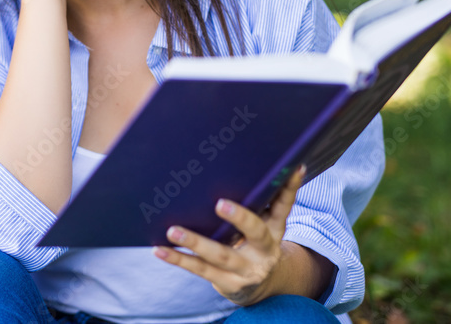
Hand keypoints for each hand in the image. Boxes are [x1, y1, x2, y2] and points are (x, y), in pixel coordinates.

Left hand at [152, 165, 307, 306]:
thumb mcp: (267, 225)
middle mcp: (265, 251)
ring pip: (220, 255)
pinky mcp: (227, 283)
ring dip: (196, 242)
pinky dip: (179, 260)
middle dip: (240, 219)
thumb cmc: (256, 244)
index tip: (290, 168)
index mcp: (275, 230)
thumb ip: (266, 199)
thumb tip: (271, 162)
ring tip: (174, 231)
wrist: (259, 288)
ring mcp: (246, 270)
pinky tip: (160, 250)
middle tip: (220, 203)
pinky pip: (200, 270)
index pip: (284, 206)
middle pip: (255, 232)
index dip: (289, 187)